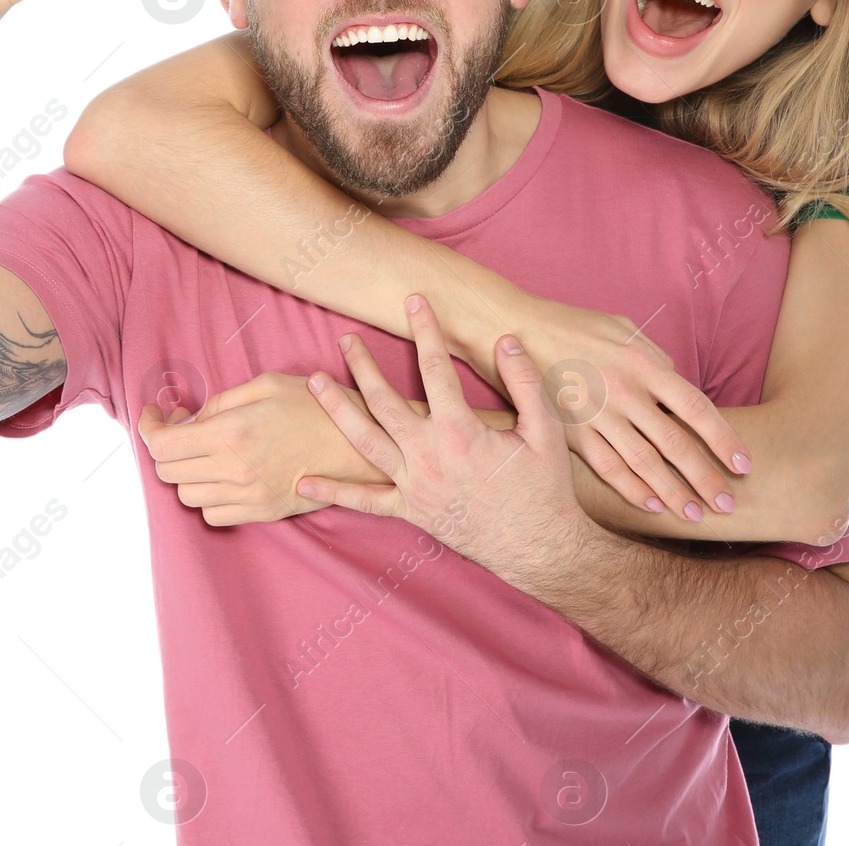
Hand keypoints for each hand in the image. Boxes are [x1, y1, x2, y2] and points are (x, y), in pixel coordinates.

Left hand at [136, 372, 387, 525]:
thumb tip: (191, 419)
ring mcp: (248, 497)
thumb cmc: (318, 407)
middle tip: (182, 426)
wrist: (362, 445)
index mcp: (231, 433)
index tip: (154, 415)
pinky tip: (222, 476)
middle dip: (164, 446)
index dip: (148, 427)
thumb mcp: (267, 385)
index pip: (162, 444)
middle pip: (167, 471)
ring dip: (186, 472)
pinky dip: (207, 497)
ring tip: (203, 452)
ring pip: (186, 495)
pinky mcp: (263, 513)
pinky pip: (213, 515)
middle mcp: (234, 470)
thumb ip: (221, 401)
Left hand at [297, 295, 592, 582]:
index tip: (413, 301)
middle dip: (362, 365)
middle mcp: (429, 455)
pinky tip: (302, 481)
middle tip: (346, 339)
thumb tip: (505, 339)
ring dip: (337, 408)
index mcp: (460, 430)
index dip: (425, 330)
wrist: (539, 547)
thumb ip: (524, 382)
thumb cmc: (545, 487)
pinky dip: (333, 492)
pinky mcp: (411, 511)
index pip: (435, 368)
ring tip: (314, 381)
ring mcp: (415, 484)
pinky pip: (365, 501)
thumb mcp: (546, 430)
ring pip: (364, 440)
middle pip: (384, 400)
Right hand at [515, 296, 750, 521]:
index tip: (744, 464)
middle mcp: (625, 392)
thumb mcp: (620, 328)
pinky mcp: (569, 431)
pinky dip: (632, 489)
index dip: (724, 439)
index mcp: (643, 363)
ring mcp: (597, 414)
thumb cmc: (569, 324)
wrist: (511, 329)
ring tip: (696, 516)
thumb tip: (678, 381)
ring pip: (644, 462)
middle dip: (706, 477)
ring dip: (673, 492)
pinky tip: (652, 505)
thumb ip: (654, 356)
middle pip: (676, 443)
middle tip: (729, 503)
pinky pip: (607, 466)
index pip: (697, 408)